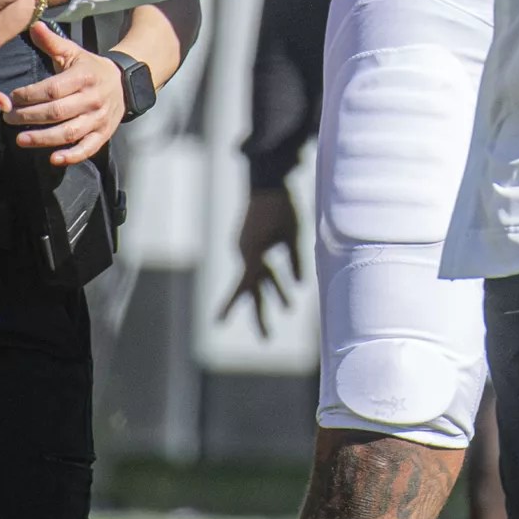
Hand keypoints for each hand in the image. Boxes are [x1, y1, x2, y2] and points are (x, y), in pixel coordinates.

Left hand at [8, 22, 128, 164]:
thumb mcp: (73, 53)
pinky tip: (54, 159)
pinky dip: (72, 156)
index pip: (52, 89)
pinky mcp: (103, 134)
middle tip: (8, 119)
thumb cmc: (90, 69)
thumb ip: (52, 42)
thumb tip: (33, 25)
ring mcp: (99, 118)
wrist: (124, 84)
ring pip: (69, 132)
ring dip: (43, 139)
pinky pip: (88, 148)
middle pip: (57, 112)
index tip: (12, 98)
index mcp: (84, 77)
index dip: (30, 95)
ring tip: (21, 140)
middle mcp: (93, 99)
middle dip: (29, 117)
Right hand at [218, 183, 302, 334]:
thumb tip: (300, 285)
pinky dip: (275, 277)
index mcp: (252, 254)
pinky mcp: (254, 243)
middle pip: (252, 290)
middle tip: (266, 339)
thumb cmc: (282, 207)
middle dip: (261, 313)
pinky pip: (264, 266)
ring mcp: (249, 249)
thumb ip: (296, 260)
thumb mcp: (294, 235)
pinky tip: (290, 287)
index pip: (243, 286)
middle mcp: (246, 254)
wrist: (268, 180)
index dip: (230, 305)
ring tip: (287, 308)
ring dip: (274, 293)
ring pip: (261, 278)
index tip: (218, 323)